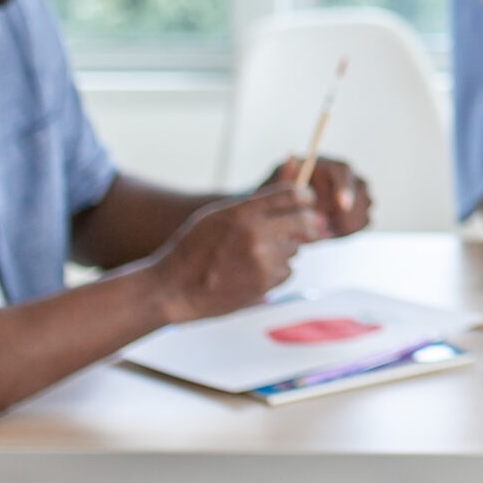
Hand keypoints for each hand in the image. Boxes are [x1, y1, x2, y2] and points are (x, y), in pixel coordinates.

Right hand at [151, 190, 324, 323]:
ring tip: (255, 255)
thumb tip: (294, 197)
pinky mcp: (265, 283)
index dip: (305, 197)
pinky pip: (288, 270)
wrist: (173, 289)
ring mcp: (262, 260)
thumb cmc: (194, 249)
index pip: (293, 194)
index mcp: (242, 212)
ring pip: (296, 248)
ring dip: (285, 250)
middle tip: (305, 229)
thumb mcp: (218, 216)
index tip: (306, 203)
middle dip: (309, 224)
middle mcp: (255, 233)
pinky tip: (253, 272)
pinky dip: (277, 271)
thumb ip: (253, 205)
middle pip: (306, 221)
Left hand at [261, 156, 371, 238]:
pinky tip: (330, 233)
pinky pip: (365, 220)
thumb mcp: (273, 188)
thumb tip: (291, 158)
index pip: (343, 170)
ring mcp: (353, 192)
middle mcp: (342, 176)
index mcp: (323, 165)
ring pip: (366, 204)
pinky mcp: (356, 210)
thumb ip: (283, 177)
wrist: (282, 216)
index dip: (345, 187)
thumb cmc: (275, 199)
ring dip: (349, 221)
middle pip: (361, 186)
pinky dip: (350, 230)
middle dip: (350, 210)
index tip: (342, 206)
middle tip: (331, 228)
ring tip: (324, 231)